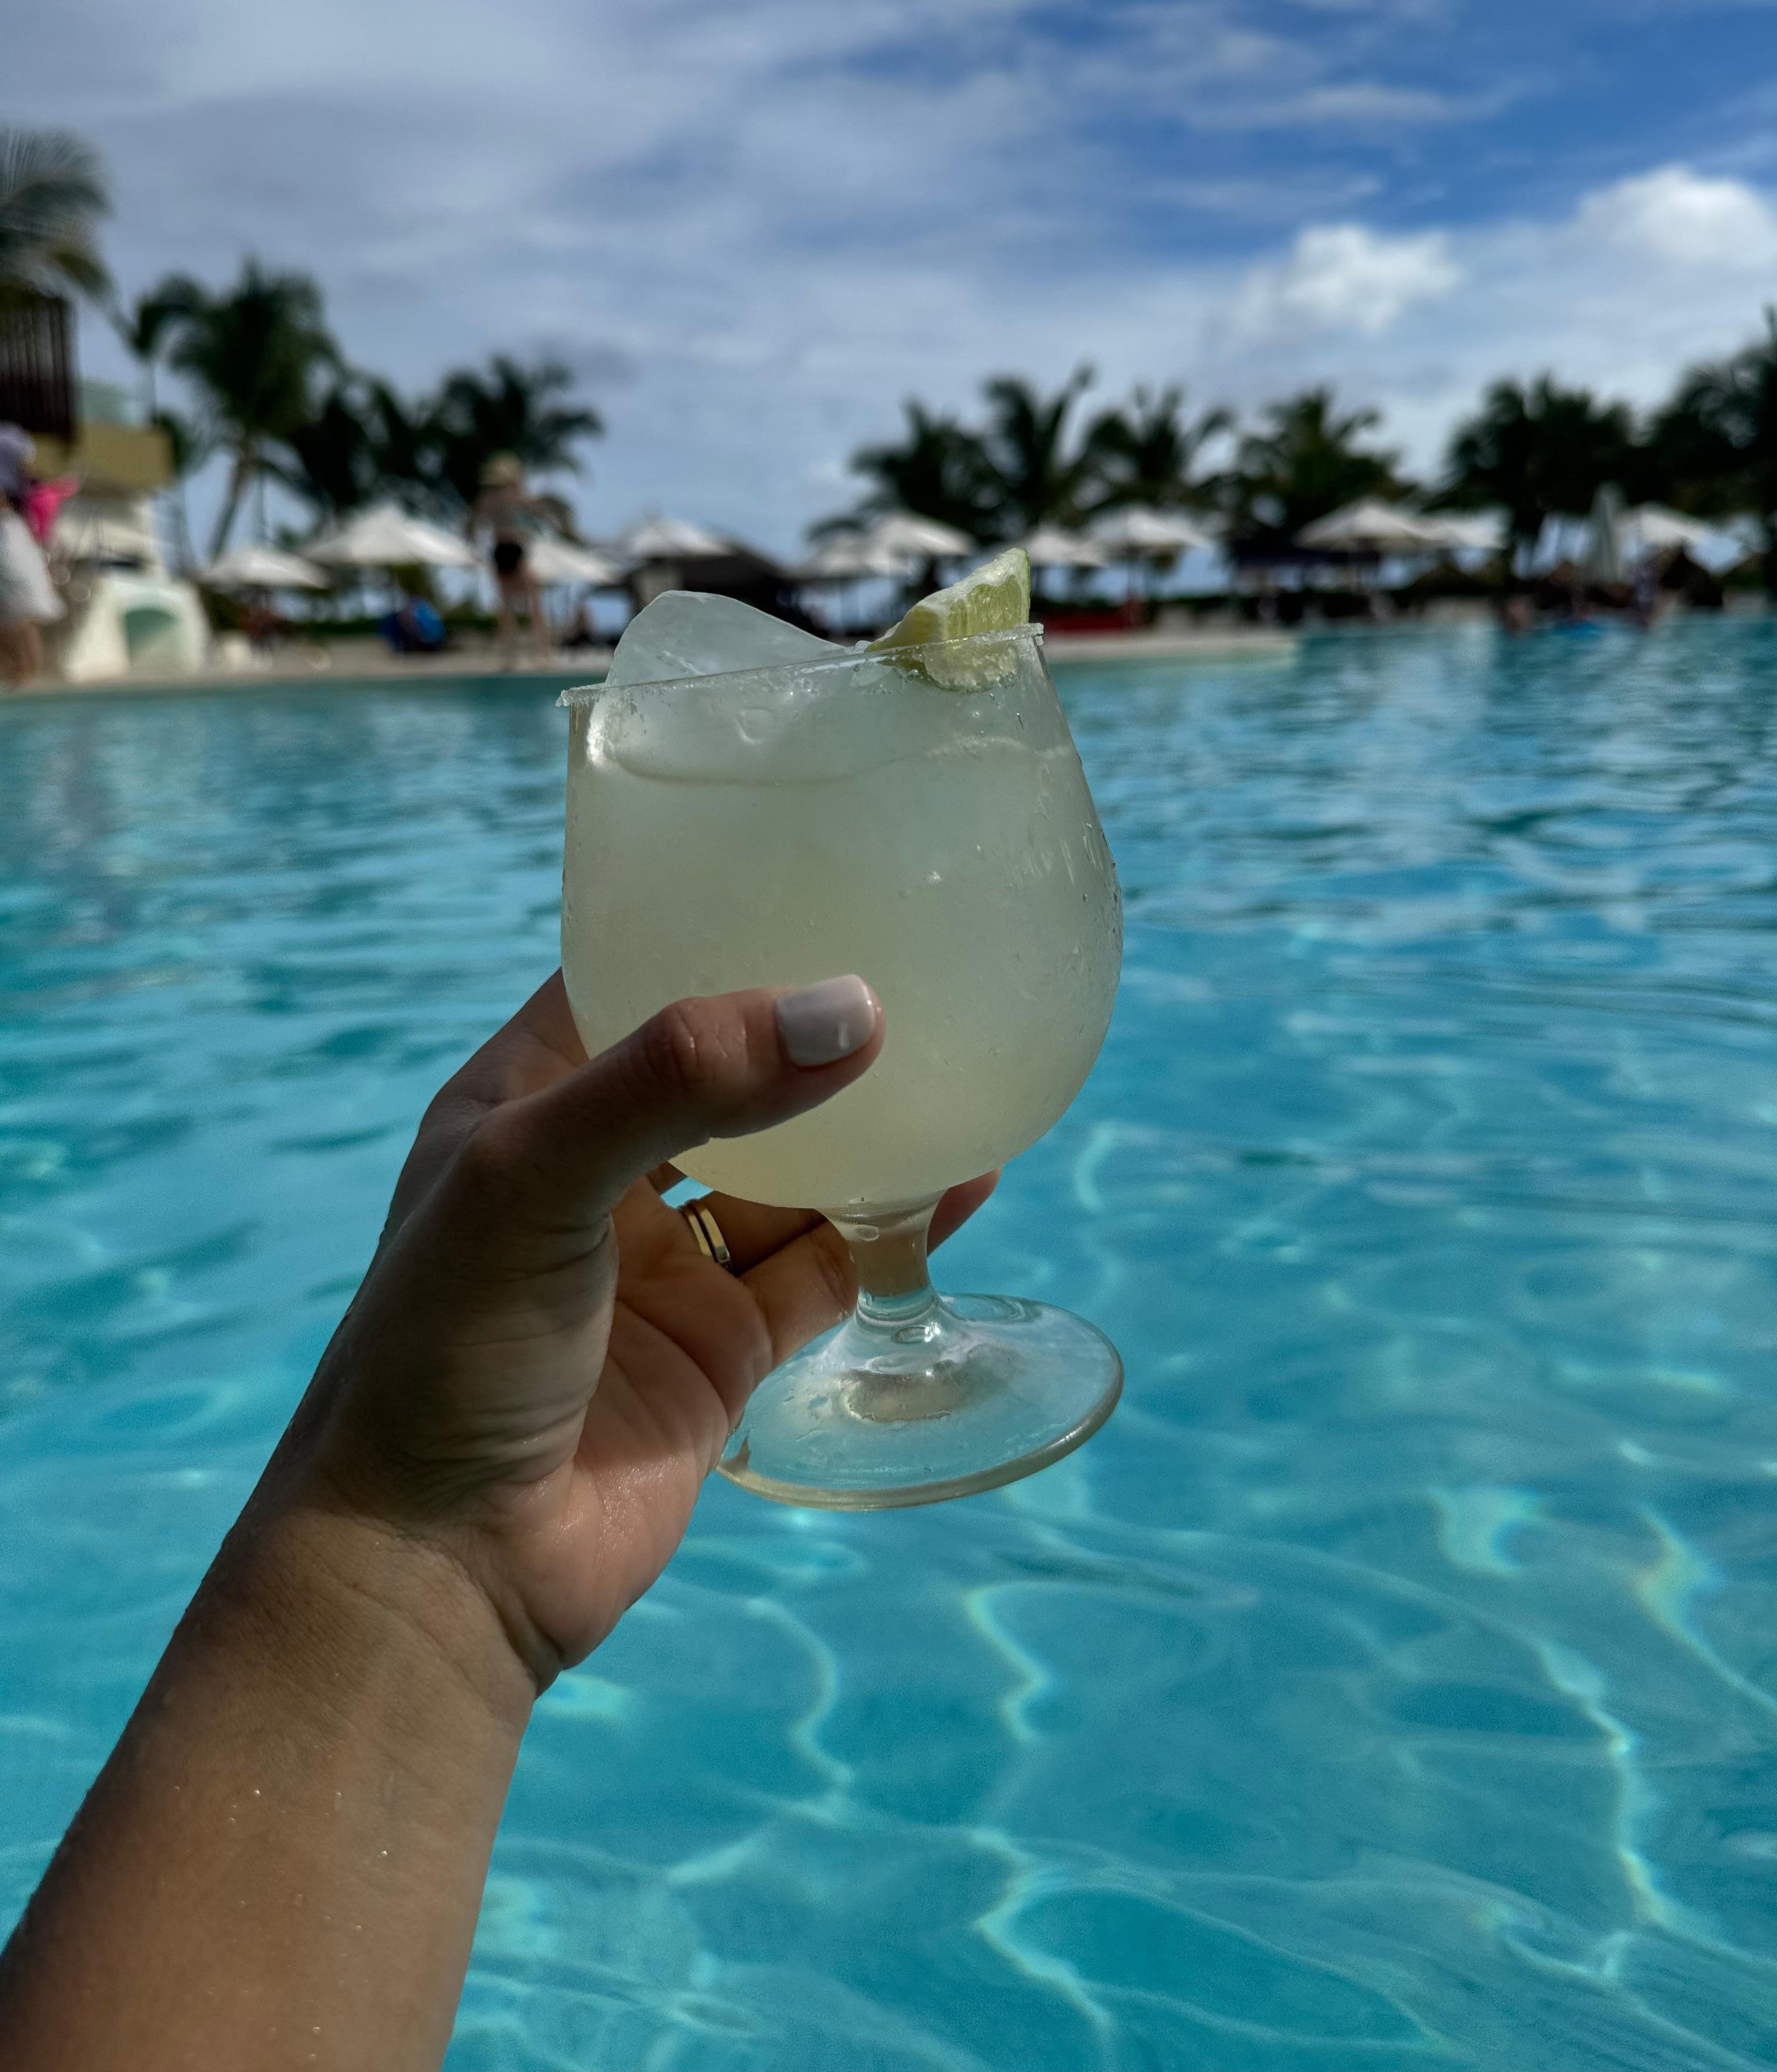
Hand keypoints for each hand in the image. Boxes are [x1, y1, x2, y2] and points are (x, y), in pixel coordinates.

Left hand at [263, 971, 996, 1687]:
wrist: (440, 1566)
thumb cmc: (449, 1346)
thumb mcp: (535, 1177)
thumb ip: (683, 1082)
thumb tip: (851, 1008)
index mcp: (526, 1099)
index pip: (626, 975)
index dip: (707, 920)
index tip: (815, 864)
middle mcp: (600, 1169)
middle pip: (725, 1067)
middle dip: (806, 1022)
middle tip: (918, 951)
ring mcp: (665, 1262)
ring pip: (790, 1165)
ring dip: (866, 1119)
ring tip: (966, 1049)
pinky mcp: (725, 1347)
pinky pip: (825, 1262)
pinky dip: (893, 1220)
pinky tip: (966, 1173)